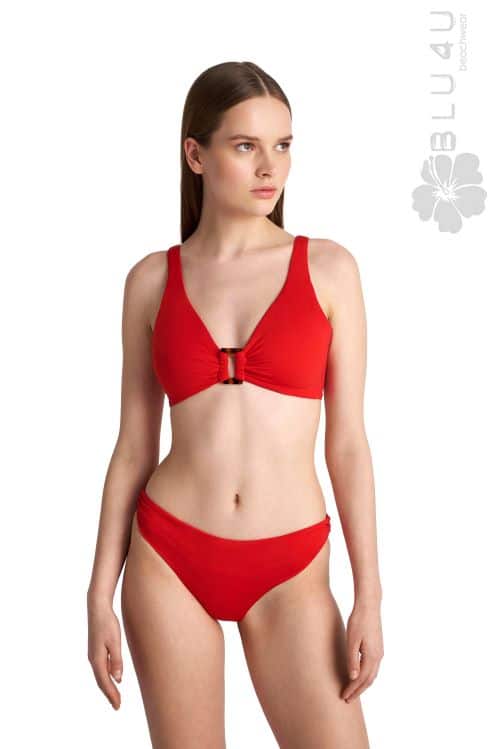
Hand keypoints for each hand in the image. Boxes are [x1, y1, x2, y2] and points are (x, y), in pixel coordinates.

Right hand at [87, 595, 122, 709]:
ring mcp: (93, 654)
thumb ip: (116, 660)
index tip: (118, 706)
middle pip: (101, 681)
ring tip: (115, 696)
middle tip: (117, 705)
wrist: (97, 608)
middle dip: (109, 694)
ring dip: (107, 686)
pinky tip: (112, 677)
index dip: (112, 694)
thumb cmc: (108, 623)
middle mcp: (93, 659)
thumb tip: (118, 679)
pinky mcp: (95, 650)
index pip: (105, 682)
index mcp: (97, 659)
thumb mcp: (115, 642)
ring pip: (100, 675)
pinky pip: (100, 667)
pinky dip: (106, 676)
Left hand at [342, 600, 383, 702]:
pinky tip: (360, 675)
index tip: (344, 696)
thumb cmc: (358, 621)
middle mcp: (378, 657)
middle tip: (347, 698)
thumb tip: (353, 677)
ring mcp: (380, 652)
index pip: (362, 679)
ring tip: (353, 690)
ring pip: (372, 674)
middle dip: (358, 690)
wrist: (369, 605)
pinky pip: (373, 667)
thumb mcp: (352, 640)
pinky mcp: (378, 647)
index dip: (352, 689)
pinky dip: (367, 676)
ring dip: (363, 684)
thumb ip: (352, 659)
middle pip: (369, 680)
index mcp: (372, 656)